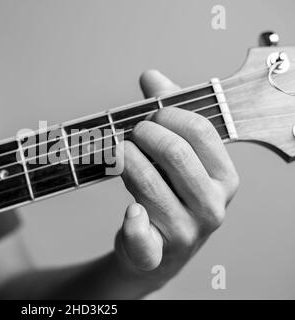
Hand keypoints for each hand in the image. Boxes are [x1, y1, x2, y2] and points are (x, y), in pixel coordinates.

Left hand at [114, 70, 238, 286]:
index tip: (148, 116)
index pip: (199, 131)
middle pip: (174, 153)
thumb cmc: (171, 195)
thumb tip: (151, 76)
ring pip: (147, 182)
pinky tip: (131, 212)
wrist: (160, 252)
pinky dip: (133, 222)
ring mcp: (186, 231)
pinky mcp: (157, 252)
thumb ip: (167, 113)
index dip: (167, 115)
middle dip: (144, 134)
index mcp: (225, 177)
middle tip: (130, 133)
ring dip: (124, 159)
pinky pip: (142, 236)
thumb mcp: (178, 156)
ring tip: (116, 152)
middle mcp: (211, 205)